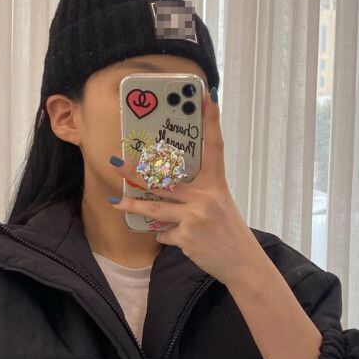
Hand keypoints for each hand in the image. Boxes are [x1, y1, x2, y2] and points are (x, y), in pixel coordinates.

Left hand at [107, 87, 266, 287]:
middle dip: (136, 172)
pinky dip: (165, 236)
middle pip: (164, 178)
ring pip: (155, 207)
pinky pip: (164, 233)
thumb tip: (166, 190)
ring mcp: (195, 215)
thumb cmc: (229, 232)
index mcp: (217, 183)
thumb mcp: (220, 205)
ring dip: (133, 204)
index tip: (205, 95)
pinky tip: (174, 238)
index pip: (215, 146)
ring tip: (116, 202)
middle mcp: (206, 196)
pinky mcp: (187, 236)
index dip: (211, 120)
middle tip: (115, 161)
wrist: (242, 263)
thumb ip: (197, 195)